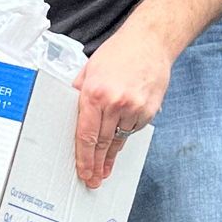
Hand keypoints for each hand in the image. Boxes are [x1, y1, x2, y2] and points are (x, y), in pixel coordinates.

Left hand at [73, 20, 171, 187]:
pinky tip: (119, 141)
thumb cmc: (119, 53)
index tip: (84, 171)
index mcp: (95, 94)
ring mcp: (135, 107)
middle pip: (102, 143)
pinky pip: (133, 129)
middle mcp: (115, 103)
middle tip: (93, 179)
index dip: (84, 158)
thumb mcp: (89, 70)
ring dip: (111, 155)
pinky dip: (125, 134)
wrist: (151, 42)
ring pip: (119, 139)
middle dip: (97, 164)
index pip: (86, 135)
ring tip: (105, 170)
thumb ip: (79, 93)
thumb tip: (70, 113)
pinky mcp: (149, 110)